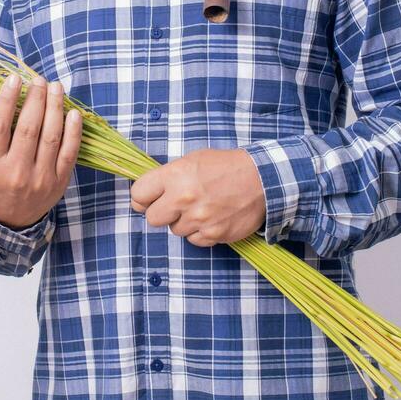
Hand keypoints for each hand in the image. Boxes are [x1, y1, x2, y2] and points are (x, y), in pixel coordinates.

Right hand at [0, 72, 82, 228]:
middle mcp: (16, 172)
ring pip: (51, 136)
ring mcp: (40, 178)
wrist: (11, 222)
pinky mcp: (59, 182)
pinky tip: (74, 112)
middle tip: (39, 79)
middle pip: (28, 127)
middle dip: (36, 98)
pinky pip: (70, 152)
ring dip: (55, 107)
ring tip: (56, 88)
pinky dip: (74, 130)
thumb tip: (10, 97)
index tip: (14, 79)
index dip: (6, 99)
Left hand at [129, 147, 265, 246]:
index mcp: (175, 175)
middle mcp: (183, 198)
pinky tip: (212, 218)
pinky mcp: (213, 235)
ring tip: (202, 207)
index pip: (138, 194)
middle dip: (161, 212)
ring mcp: (199, 219)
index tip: (147, 199)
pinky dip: (200, 232)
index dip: (141, 197)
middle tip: (174, 205)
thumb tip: (146, 194)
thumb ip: (168, 176)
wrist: (262, 179)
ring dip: (184, 222)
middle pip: (152, 218)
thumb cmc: (225, 166)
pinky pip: (194, 240)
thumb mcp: (192, 160)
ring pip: (175, 230)